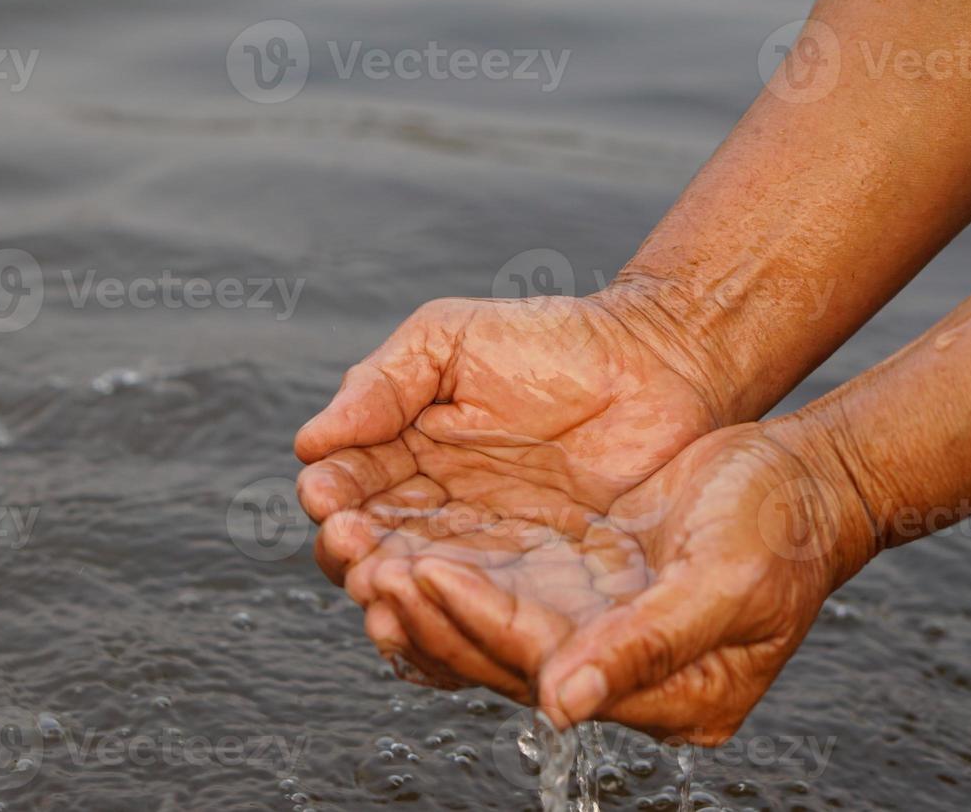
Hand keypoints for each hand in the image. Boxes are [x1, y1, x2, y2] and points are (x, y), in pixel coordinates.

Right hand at [293, 290, 730, 700]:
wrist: (660, 365)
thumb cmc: (554, 341)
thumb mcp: (449, 339)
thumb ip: (380, 383)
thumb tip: (310, 442)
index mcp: (405, 453)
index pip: (348, 486)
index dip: (331, 497)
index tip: (325, 497)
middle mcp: (434, 511)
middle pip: (371, 549)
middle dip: (351, 552)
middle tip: (352, 546)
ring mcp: (484, 554)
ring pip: (417, 592)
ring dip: (390, 597)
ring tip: (382, 588)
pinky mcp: (535, 589)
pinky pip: (481, 620)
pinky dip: (448, 631)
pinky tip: (430, 626)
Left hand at [323, 420, 870, 743]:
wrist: (801, 481)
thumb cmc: (780, 529)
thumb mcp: (725, 584)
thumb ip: (646, 646)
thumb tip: (565, 705)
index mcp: (669, 695)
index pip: (544, 667)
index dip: (478, 623)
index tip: (419, 572)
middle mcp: (621, 677)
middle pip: (503, 658)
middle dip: (430, 614)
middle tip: (364, 565)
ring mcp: (597, 636)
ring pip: (490, 629)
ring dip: (426, 595)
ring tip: (364, 554)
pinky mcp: (580, 596)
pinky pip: (501, 597)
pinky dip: (452, 574)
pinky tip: (405, 545)